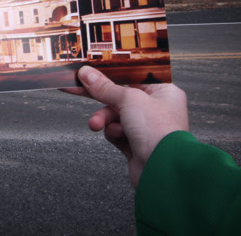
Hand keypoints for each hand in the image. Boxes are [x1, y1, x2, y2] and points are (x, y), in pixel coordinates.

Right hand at [64, 65, 188, 187]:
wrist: (162, 170)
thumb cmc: (158, 131)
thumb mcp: (128, 99)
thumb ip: (105, 87)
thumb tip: (87, 74)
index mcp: (163, 91)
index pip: (132, 76)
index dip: (110, 73)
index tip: (90, 70)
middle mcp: (156, 108)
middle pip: (120, 96)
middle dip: (100, 97)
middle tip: (76, 88)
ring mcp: (146, 127)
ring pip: (114, 115)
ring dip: (104, 118)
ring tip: (97, 124)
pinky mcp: (136, 144)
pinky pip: (115, 131)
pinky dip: (112, 132)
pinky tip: (118, 136)